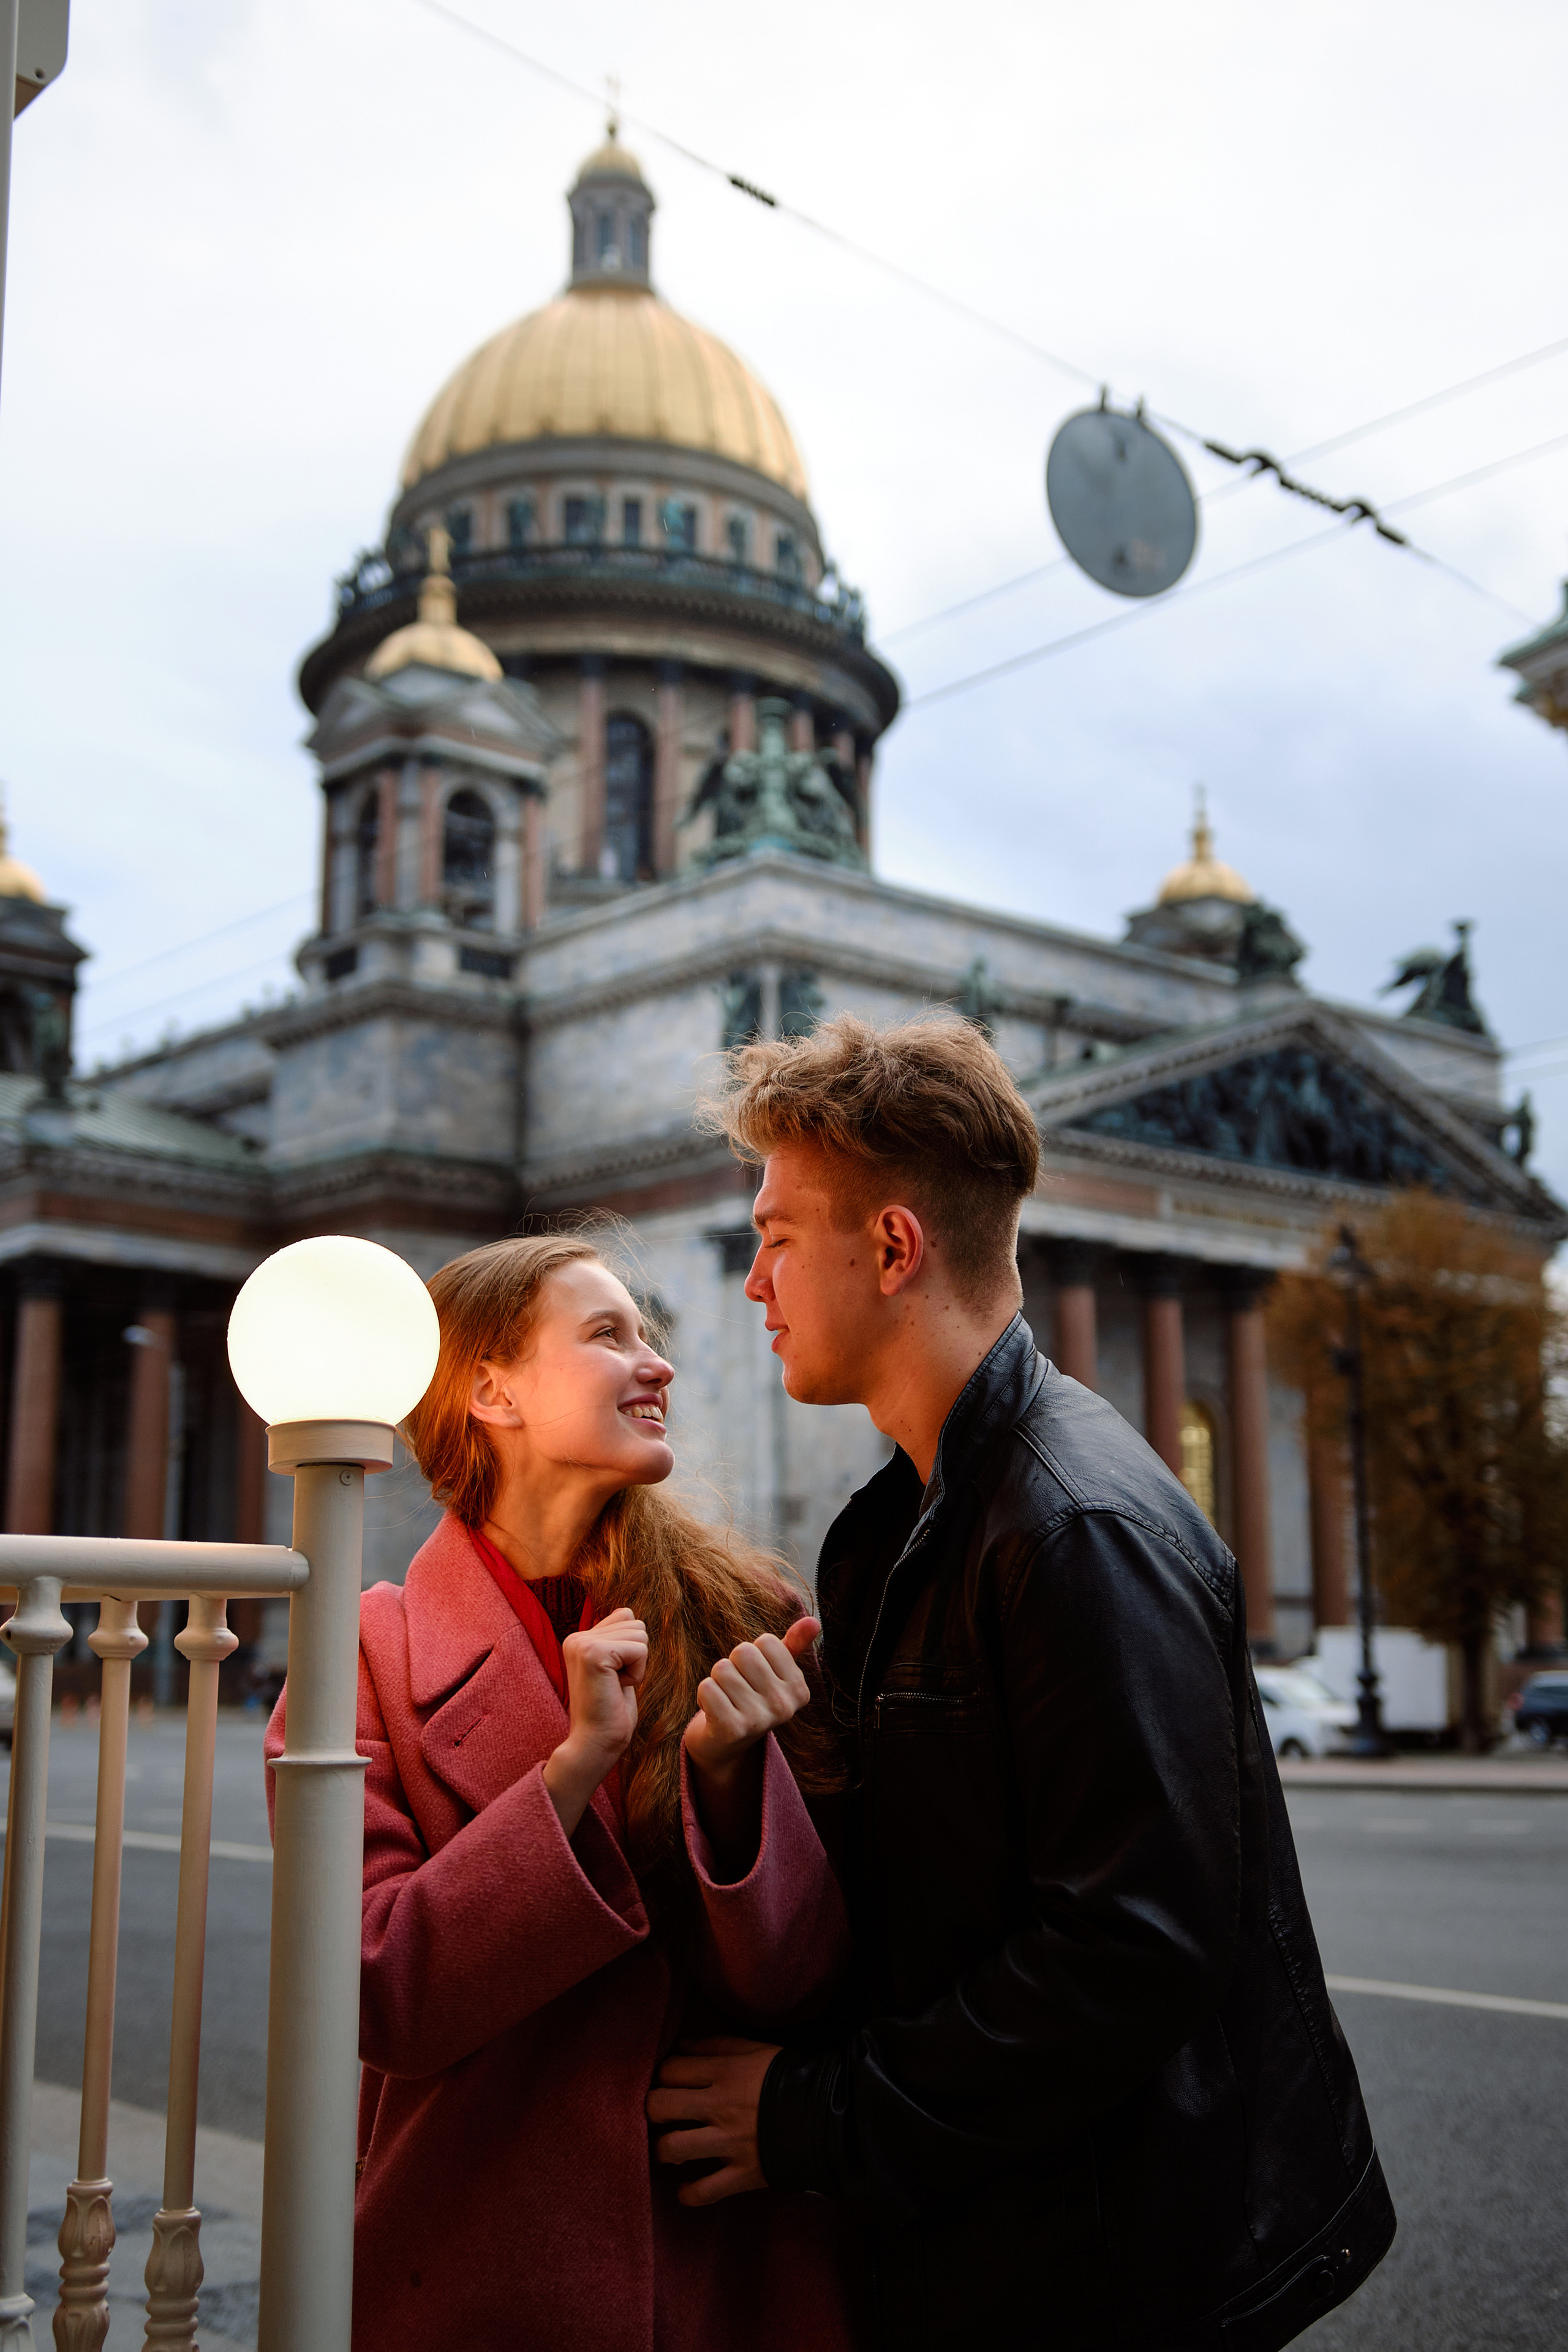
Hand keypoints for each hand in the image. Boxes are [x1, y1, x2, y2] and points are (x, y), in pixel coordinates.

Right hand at [543, 1607, 646, 1835]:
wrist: (595, 1743)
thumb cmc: (611, 1711)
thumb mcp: (615, 1667)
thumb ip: (617, 1639)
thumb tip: (629, 1613)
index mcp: (579, 1638)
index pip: (627, 1616)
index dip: (633, 1650)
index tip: (614, 1677)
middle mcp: (576, 1636)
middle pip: (636, 1623)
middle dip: (637, 1656)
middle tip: (615, 1684)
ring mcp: (582, 1643)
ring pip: (640, 1635)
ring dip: (637, 1665)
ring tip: (615, 1686)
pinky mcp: (593, 1653)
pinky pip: (640, 1649)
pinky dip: (638, 1672)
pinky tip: (617, 1689)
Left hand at [646, 2038, 778, 2204]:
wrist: (829, 2116)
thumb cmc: (790, 2077)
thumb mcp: (755, 2049)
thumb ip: (716, 2046)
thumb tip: (680, 2046)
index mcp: (724, 2073)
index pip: (670, 2071)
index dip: (663, 2075)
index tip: (668, 2083)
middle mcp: (720, 2108)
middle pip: (661, 2107)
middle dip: (654, 2111)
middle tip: (662, 2115)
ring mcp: (729, 2144)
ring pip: (673, 2149)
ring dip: (663, 2151)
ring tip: (669, 2149)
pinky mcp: (742, 2174)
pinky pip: (703, 2191)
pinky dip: (688, 2194)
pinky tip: (685, 2188)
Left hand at [683, 1616, 819, 1784]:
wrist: (726, 1742)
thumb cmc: (751, 1697)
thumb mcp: (775, 1672)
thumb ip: (793, 1645)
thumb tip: (814, 1621)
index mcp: (799, 1690)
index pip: (766, 1642)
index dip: (754, 1653)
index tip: (754, 1678)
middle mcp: (784, 1707)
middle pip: (743, 1652)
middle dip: (732, 1665)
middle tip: (736, 1689)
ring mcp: (759, 1720)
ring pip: (722, 1669)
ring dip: (717, 1681)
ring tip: (726, 1700)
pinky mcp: (731, 1730)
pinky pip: (707, 1688)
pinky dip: (703, 1694)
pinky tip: (713, 1711)